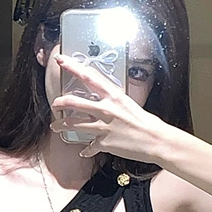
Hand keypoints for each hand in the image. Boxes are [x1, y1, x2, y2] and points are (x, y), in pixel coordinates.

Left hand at [51, 53, 170, 161]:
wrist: (155, 140)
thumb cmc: (146, 122)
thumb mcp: (128, 104)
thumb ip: (113, 102)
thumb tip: (103, 101)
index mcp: (113, 95)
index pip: (88, 76)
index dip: (72, 67)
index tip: (60, 60)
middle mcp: (105, 109)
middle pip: (74, 102)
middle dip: (59, 102)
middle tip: (55, 104)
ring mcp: (103, 126)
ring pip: (73, 124)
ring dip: (61, 125)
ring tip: (55, 126)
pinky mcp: (104, 143)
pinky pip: (89, 147)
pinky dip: (86, 150)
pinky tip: (84, 152)